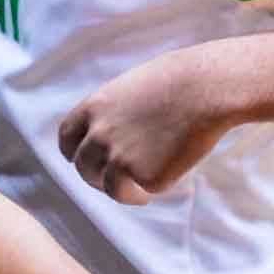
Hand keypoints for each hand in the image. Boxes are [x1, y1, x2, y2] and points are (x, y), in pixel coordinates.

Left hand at [61, 47, 241, 203]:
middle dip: (96, 177)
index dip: (74, 151)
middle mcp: (99, 134)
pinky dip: (152, 189)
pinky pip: (144, 189)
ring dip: (120, 192)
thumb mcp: (131, 88)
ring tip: (138, 194)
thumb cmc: (179, 80)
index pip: (67, 137)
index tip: (81, 159)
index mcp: (93, 108)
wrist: (206, 89)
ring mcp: (120, 157)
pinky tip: (166, 179)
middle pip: (84, 167)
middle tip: (115, 182)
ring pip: (108, 187)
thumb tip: (119, 131)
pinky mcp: (145, 176)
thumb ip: (115, 112)